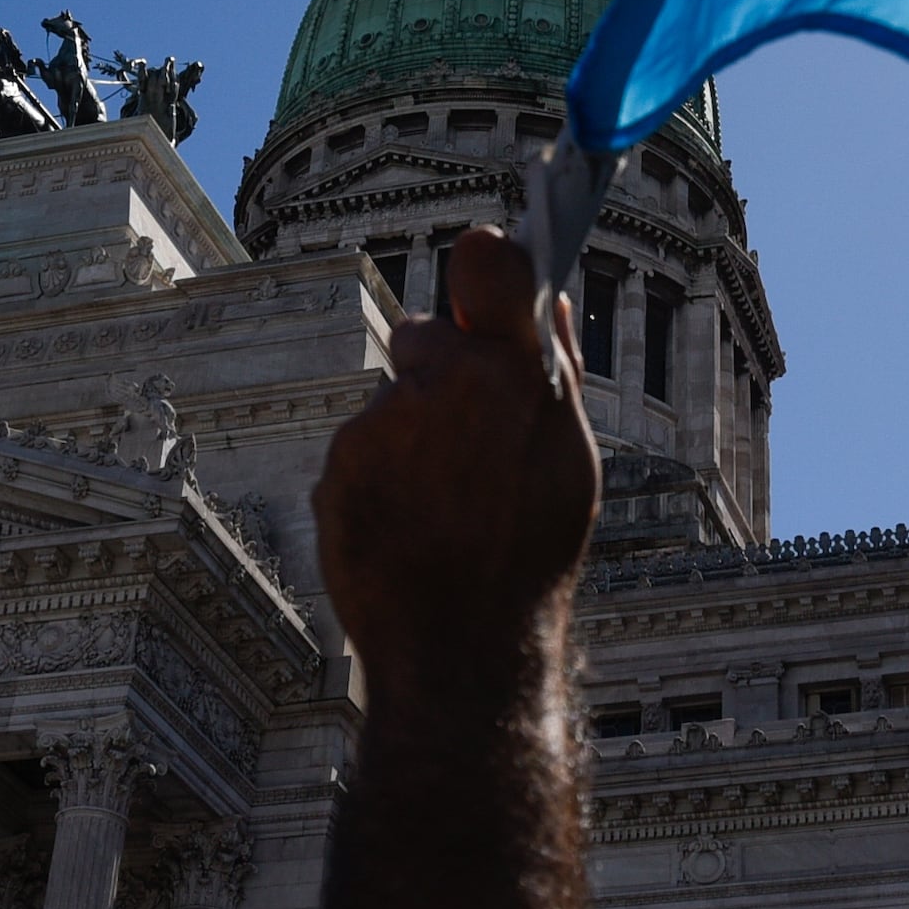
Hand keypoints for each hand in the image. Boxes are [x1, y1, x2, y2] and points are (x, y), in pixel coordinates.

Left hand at [312, 224, 601, 679]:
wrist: (458, 650)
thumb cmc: (526, 559)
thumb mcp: (570, 463)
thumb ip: (554, 369)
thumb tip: (549, 296)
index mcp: (516, 377)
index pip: (491, 265)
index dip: (485, 259)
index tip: (483, 261)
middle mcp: (446, 387)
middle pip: (424, 334)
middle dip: (437, 371)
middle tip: (461, 439)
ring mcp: (385, 425)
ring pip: (392, 404)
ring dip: (409, 437)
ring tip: (439, 504)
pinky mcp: (338, 463)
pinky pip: (359, 449)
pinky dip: (377, 477)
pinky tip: (405, 523)